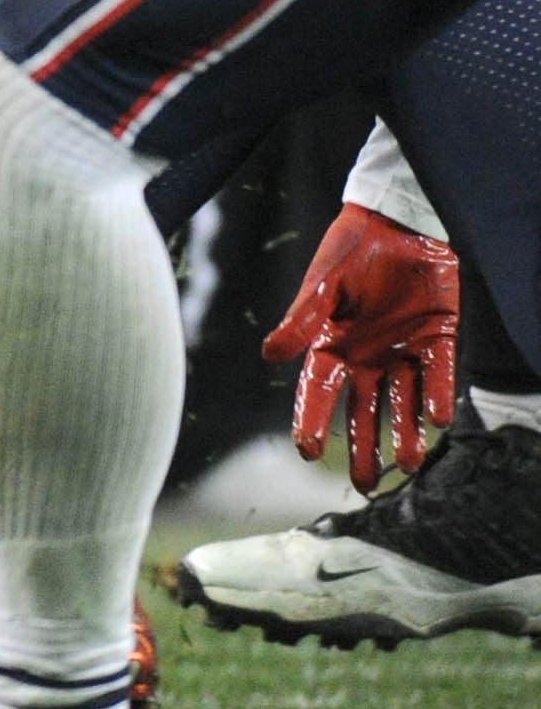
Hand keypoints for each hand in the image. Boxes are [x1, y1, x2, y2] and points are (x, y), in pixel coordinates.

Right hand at [262, 203, 460, 489]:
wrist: (398, 221)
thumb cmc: (350, 248)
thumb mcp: (322, 283)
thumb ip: (302, 320)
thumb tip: (269, 356)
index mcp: (332, 343)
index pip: (317, 391)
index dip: (310, 421)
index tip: (306, 452)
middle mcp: (366, 356)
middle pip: (363, 413)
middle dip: (365, 450)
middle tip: (367, 487)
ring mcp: (404, 351)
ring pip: (403, 404)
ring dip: (405, 435)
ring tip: (408, 466)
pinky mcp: (439, 341)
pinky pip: (439, 377)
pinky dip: (438, 398)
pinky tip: (437, 420)